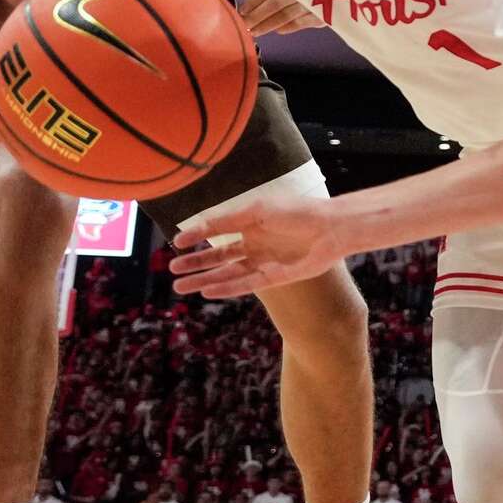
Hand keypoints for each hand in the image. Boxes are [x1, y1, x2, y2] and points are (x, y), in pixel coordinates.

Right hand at [169, 194, 345, 297]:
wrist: (331, 229)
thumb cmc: (296, 212)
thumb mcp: (257, 210)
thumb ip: (226, 219)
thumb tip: (195, 226)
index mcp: (251, 220)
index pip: (217, 229)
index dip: (196, 235)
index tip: (176, 243)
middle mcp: (256, 241)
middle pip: (219, 255)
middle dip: (196, 263)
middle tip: (172, 270)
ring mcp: (264, 260)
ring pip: (227, 273)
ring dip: (204, 279)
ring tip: (180, 286)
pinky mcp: (275, 277)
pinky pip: (245, 284)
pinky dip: (226, 288)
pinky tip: (207, 291)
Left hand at [238, 0, 323, 34]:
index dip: (253, 2)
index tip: (241, 11)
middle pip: (274, 4)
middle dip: (256, 17)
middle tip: (244, 26)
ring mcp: (313, 0)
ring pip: (285, 15)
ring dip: (268, 25)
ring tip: (255, 32)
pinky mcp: (324, 14)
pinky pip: (302, 23)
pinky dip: (289, 27)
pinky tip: (278, 30)